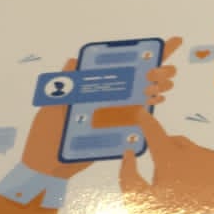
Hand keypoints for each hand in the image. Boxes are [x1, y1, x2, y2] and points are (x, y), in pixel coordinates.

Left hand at [22, 37, 182, 178]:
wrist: (49, 167)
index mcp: (90, 92)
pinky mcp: (116, 133)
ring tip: (164, 86)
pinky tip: (157, 103)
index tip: (160, 45)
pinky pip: (136, 121)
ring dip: (157, 89)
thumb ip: (63, 87)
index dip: (138, 58)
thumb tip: (74, 60)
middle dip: (157, 72)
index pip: (115, 71)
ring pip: (140, 99)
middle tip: (166, 71)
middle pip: (135, 82)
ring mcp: (112, 117)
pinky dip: (149, 110)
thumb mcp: (51, 107)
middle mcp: (104, 102)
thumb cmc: (47, 135)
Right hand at [119, 110, 213, 213]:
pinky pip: (201, 155)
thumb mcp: (138, 200)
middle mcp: (191, 153)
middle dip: (162, 151)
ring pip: (186, 148)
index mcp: (170, 159)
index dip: (145, 121)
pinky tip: (192, 182)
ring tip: (177, 183)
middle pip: (170, 141)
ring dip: (178, 157)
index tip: (140, 112)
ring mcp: (207, 157)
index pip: (154, 132)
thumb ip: (128, 174)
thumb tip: (129, 154)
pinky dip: (193, 163)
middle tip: (160, 174)